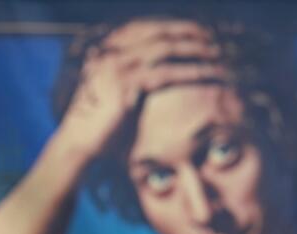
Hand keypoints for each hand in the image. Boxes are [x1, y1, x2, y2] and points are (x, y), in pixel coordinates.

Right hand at [56, 20, 226, 161]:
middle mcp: (111, 52)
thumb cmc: (100, 124)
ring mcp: (117, 66)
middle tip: (213, 38)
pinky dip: (192, 71)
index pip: (147, 27)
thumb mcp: (117, 91)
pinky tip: (209, 73)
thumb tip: (164, 69)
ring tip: (217, 54)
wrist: (79, 145)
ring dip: (196, 49)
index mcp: (107, 49)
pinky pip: (167, 72)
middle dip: (189, 32)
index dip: (175, 26)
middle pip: (159, 32)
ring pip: (166, 48)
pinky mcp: (126, 85)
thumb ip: (135, 74)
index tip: (197, 31)